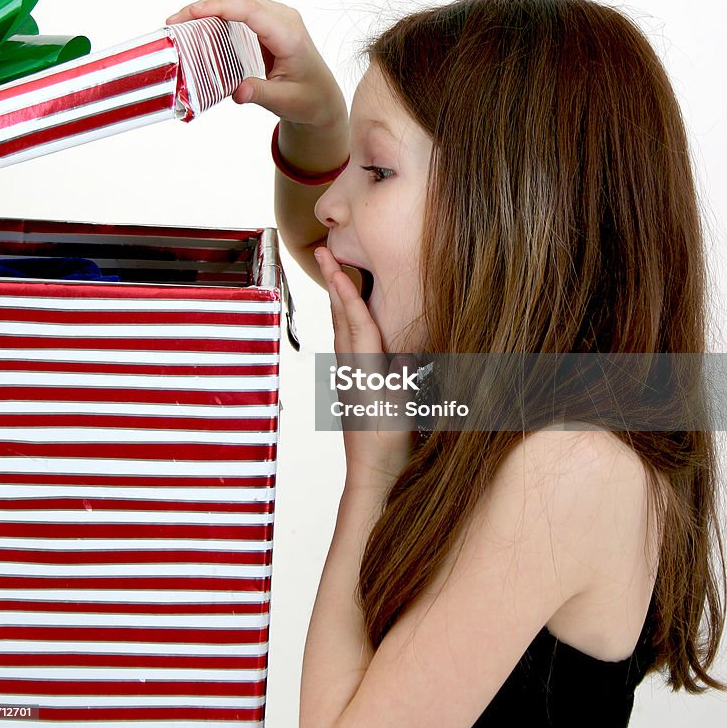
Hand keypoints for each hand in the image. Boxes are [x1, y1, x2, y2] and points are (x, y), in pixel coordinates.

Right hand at [166, 0, 346, 130]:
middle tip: (174, 22)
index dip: (220, 8)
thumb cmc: (306, 99)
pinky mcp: (268, 20)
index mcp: (289, 35)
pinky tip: (198, 23)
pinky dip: (216, 10)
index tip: (192, 12)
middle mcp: (284, 18)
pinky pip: (239, 6)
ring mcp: (276, 16)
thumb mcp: (284, 102)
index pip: (251, 11)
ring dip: (208, 5)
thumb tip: (238, 93)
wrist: (321, 97)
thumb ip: (260, 94)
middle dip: (204, 5)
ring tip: (181, 22)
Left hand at [314, 245, 414, 487]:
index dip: (348, 295)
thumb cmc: (388, 449)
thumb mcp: (400, 417)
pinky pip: (346, 342)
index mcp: (364, 373)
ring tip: (333, 272)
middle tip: (322, 252)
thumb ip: (401, 385)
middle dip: (332, 283)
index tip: (337, 268)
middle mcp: (351, 370)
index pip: (357, 325)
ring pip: (340, 328)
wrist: (371, 475)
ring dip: (335, 297)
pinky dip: (344, 319)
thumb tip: (405, 357)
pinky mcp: (352, 383)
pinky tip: (347, 316)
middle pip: (341, 318)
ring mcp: (349, 376)